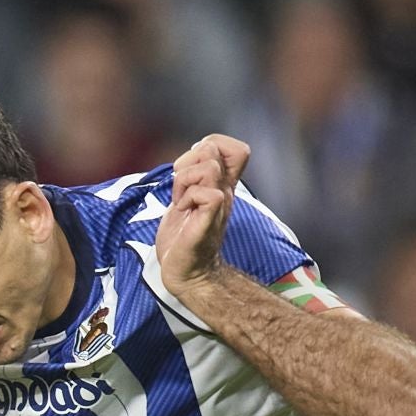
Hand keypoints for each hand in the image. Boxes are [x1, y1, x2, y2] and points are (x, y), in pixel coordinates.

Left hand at [155, 134, 250, 297]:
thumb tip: (189, 155)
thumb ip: (191, 177)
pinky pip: (206, 194)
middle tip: (180, 184)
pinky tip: (182, 211)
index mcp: (220, 184)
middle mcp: (224, 190)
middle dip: (188, 159)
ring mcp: (218, 204)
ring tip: (180, 200)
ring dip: (184, 181)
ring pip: (208, 167)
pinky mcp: (208, 219)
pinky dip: (186, 198)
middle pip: (215, 148)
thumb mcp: (185, 198)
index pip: (235, 147)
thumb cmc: (182, 237)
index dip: (211, 144)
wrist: (185, 271)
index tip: (190, 165)